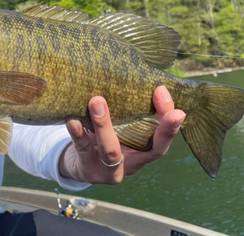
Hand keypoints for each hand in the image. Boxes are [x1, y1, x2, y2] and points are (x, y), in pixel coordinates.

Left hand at [58, 86, 185, 183]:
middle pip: (150, 148)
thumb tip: (132, 72)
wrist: (77, 165)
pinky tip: (73, 121)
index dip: (170, 119)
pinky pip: (83, 150)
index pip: (164, 139)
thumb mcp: (120, 129)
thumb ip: (128, 111)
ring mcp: (109, 170)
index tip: (165, 91)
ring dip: (104, 125)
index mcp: (144, 152)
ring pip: (111, 150)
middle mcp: (132, 164)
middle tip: (160, 92)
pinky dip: (78, 134)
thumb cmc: (102, 139)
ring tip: (97, 101)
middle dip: (160, 124)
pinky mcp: (87, 170)